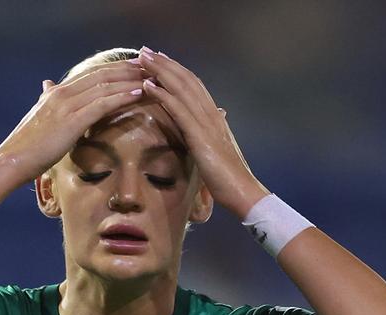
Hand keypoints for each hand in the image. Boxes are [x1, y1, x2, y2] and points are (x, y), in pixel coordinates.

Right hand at [0, 60, 152, 185]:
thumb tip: (47, 85)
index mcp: (56, 93)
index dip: (114, 69)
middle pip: (101, 75)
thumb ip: (47, 100)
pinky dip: (122, 97)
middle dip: (127, 70)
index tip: (134, 67)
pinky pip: (102, 104)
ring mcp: (67, 105)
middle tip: (149, 67)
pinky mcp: (72, 121)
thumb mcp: (38, 116)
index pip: (91, 74)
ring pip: (105, 86)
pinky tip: (138, 94)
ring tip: (151, 78)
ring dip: (130, 81)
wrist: (13, 160)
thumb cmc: (27, 145)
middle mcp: (62, 93)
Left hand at [136, 46, 269, 217]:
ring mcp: (207, 124)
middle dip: (165, 64)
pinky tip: (148, 86)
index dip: (176, 71)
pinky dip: (163, 95)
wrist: (243, 192)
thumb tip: (213, 121)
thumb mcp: (217, 151)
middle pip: (186, 80)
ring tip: (142, 60)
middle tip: (145, 51)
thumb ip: (211, 135)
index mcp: (215, 118)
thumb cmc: (228, 179)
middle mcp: (212, 115)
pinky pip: (179, 110)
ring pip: (182, 89)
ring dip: (160, 72)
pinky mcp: (200, 137)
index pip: (194, 86)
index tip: (160, 60)